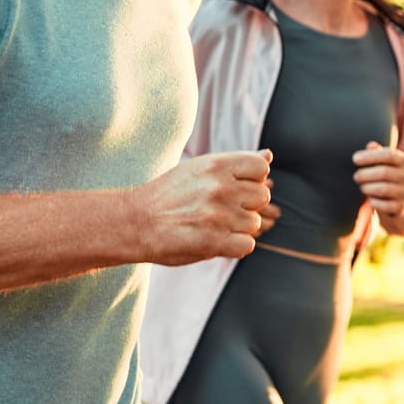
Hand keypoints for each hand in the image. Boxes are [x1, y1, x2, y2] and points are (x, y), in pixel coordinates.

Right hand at [136, 150, 273, 264]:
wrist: (134, 222)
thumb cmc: (168, 194)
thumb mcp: (199, 168)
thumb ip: (236, 164)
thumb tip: (269, 156)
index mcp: (216, 165)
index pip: (261, 169)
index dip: (252, 181)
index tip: (235, 188)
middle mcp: (220, 187)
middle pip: (262, 197)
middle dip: (246, 206)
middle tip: (220, 210)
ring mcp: (218, 215)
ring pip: (254, 223)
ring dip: (238, 228)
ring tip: (212, 225)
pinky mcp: (214, 242)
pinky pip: (247, 245)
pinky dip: (235, 247)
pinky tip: (216, 240)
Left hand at [352, 141, 403, 221]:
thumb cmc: (390, 174)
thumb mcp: (387, 162)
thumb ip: (378, 152)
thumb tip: (371, 145)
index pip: (388, 155)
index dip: (370, 156)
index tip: (355, 159)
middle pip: (383, 172)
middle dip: (365, 174)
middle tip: (356, 176)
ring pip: (382, 189)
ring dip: (367, 188)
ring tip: (362, 186)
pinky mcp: (401, 207)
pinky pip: (383, 205)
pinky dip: (373, 201)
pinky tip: (369, 198)